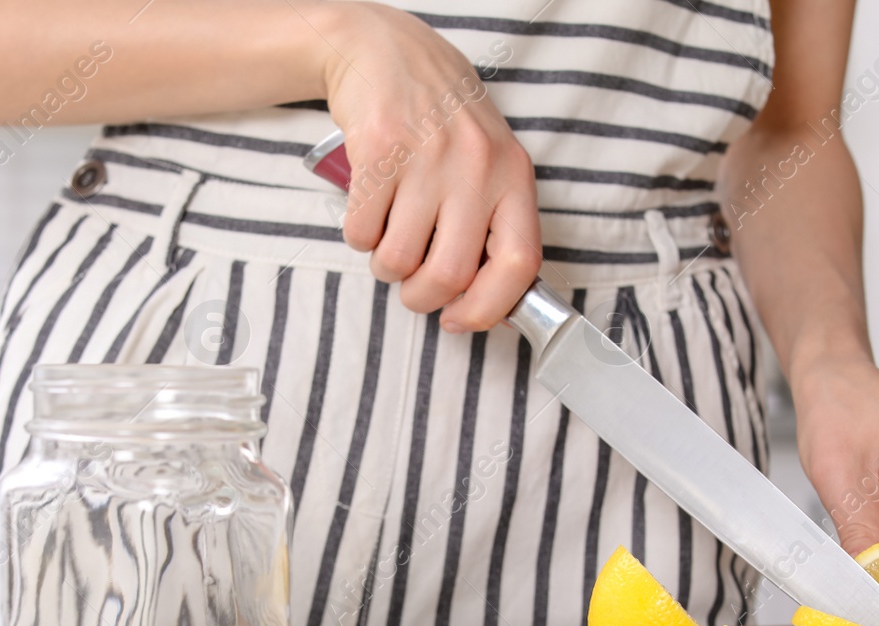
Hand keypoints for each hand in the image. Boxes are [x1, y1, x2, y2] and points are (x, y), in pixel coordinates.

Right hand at [316, 3, 540, 330]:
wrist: (389, 53)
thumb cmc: (442, 119)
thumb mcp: (489, 161)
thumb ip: (493, 222)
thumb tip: (487, 300)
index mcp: (513, 176)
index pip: (519, 263)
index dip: (489, 308)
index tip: (461, 319)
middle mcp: (476, 167)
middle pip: (450, 274)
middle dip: (423, 298)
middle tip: (414, 290)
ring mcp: (427, 158)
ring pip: (400, 260)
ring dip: (386, 268)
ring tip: (389, 242)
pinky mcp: (379, 152)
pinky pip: (362, 232)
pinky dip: (359, 237)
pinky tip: (369, 212)